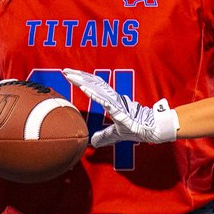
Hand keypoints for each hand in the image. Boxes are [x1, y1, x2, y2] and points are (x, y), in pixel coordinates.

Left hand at [62, 68, 178, 146]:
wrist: (149, 129)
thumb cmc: (134, 128)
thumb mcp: (114, 134)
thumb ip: (103, 136)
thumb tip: (93, 142)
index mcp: (110, 100)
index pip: (93, 87)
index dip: (82, 80)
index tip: (69, 75)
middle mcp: (111, 98)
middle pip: (92, 84)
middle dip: (78, 76)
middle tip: (64, 71)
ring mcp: (114, 103)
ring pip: (96, 89)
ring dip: (83, 82)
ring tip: (71, 76)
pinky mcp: (119, 110)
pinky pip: (104, 101)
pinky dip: (94, 95)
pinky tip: (85, 90)